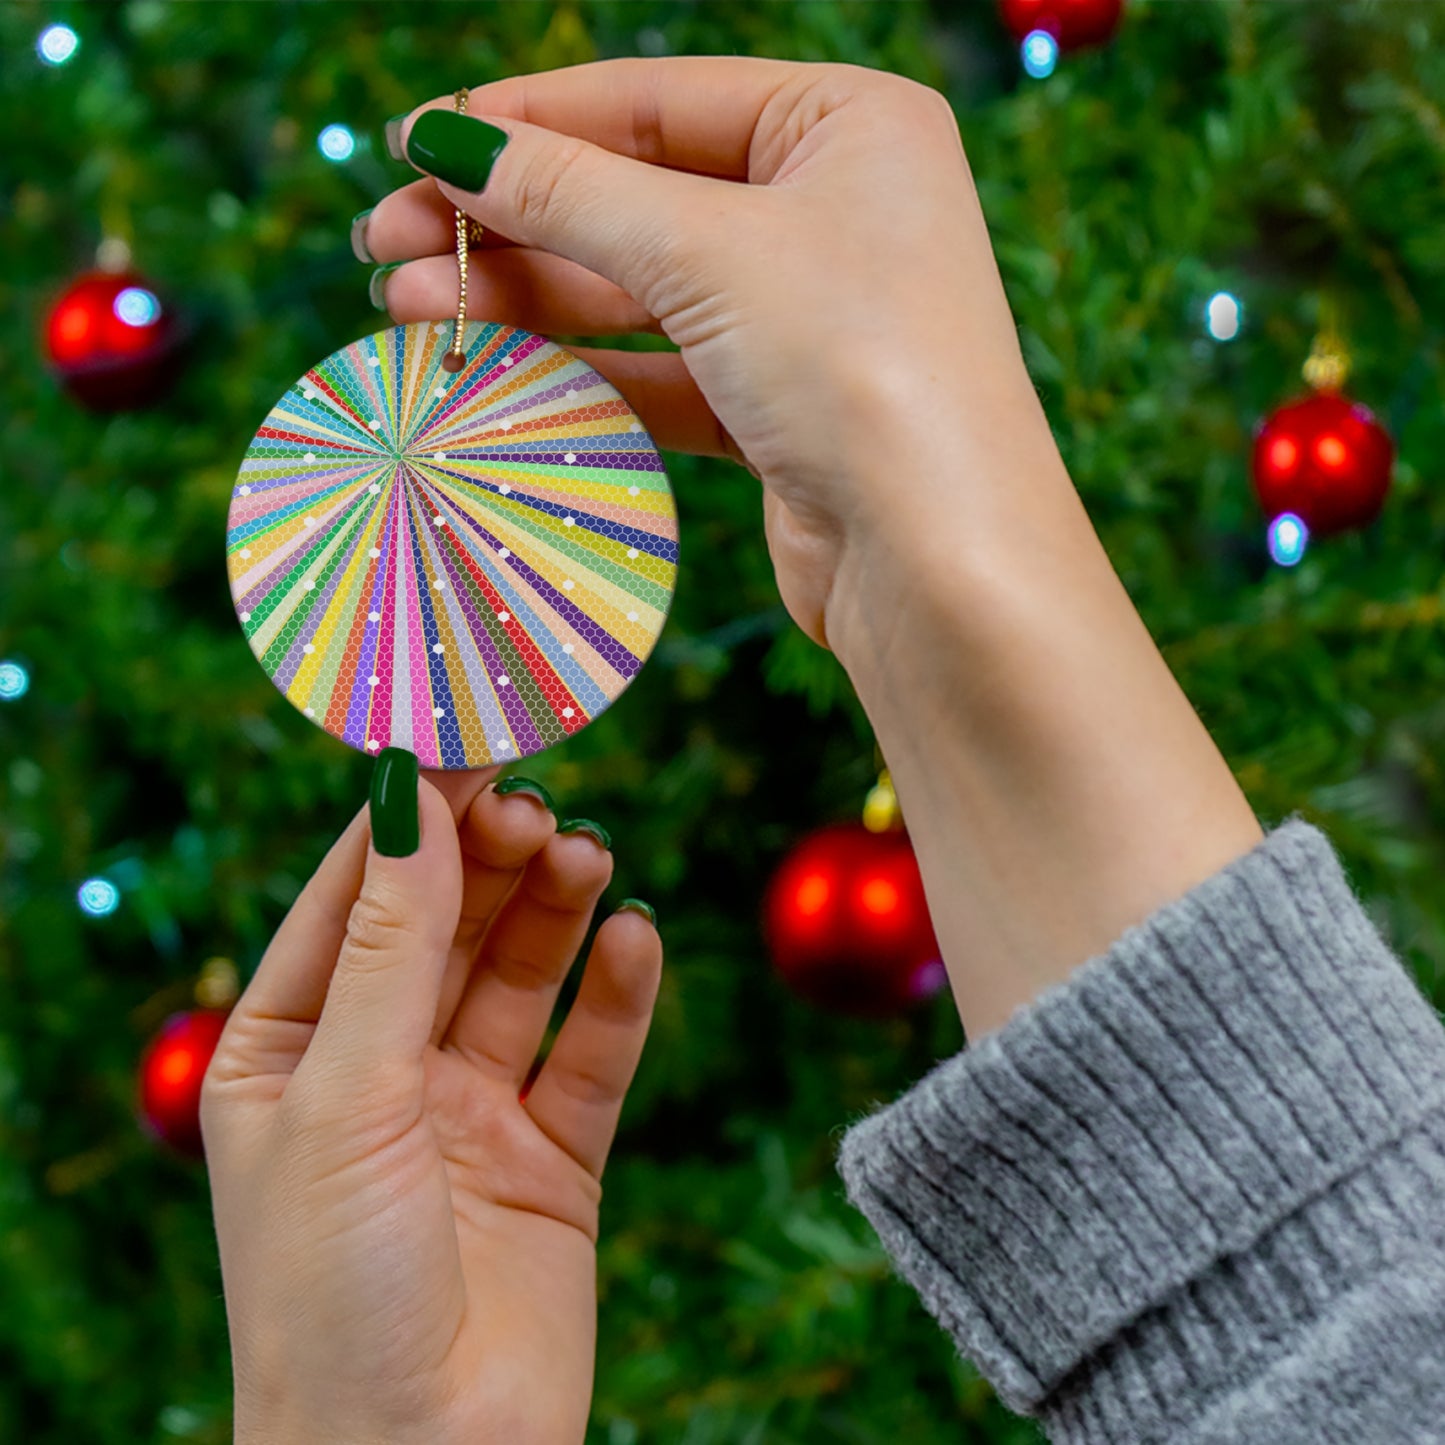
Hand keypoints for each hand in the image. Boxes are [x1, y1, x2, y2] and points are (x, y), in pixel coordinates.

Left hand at [201, 762, 661, 1444]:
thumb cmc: (331, 1292)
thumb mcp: (346, 1096)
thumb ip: (391, 944)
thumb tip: (411, 797)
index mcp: (289, 1051)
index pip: (354, 897)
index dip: (410, 817)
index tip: (467, 737)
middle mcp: (380, 1071)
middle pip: (447, 925)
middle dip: (490, 860)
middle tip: (538, 805)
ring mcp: (469, 1112)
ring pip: (521, 976)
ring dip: (555, 910)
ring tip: (587, 856)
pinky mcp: (552, 1159)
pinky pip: (591, 1055)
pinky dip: (617, 994)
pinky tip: (635, 940)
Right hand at [360, 56, 1049, 653]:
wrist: (938, 563)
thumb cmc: (859, 368)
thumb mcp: (706, 252)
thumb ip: (569, 192)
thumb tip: (446, 140)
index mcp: (847, 125)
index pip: (654, 101)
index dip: (525, 121)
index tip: (413, 143)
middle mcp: (834, 210)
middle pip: (635, 197)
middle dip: (507, 221)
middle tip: (384, 243)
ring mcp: (808, 316)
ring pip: (638, 291)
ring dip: (524, 299)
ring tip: (407, 310)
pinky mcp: (781, 410)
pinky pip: (660, 372)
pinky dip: (578, 372)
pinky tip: (489, 371)